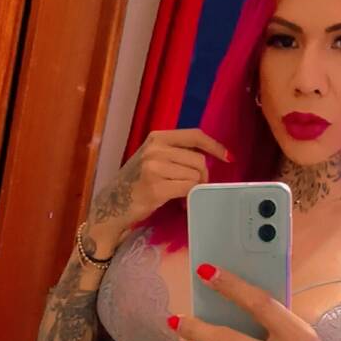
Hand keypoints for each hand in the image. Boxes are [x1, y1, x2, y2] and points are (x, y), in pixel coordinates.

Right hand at [88, 128, 231, 245]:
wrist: (112, 205)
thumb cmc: (137, 183)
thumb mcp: (153, 159)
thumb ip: (176, 153)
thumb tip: (208, 158)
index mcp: (157, 138)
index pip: (195, 135)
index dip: (215, 146)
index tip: (228, 157)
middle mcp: (155, 149)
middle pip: (199, 160)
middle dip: (203, 177)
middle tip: (195, 189)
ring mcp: (154, 167)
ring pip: (194, 176)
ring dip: (194, 189)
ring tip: (182, 197)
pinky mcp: (155, 187)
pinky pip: (187, 189)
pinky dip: (189, 199)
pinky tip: (182, 205)